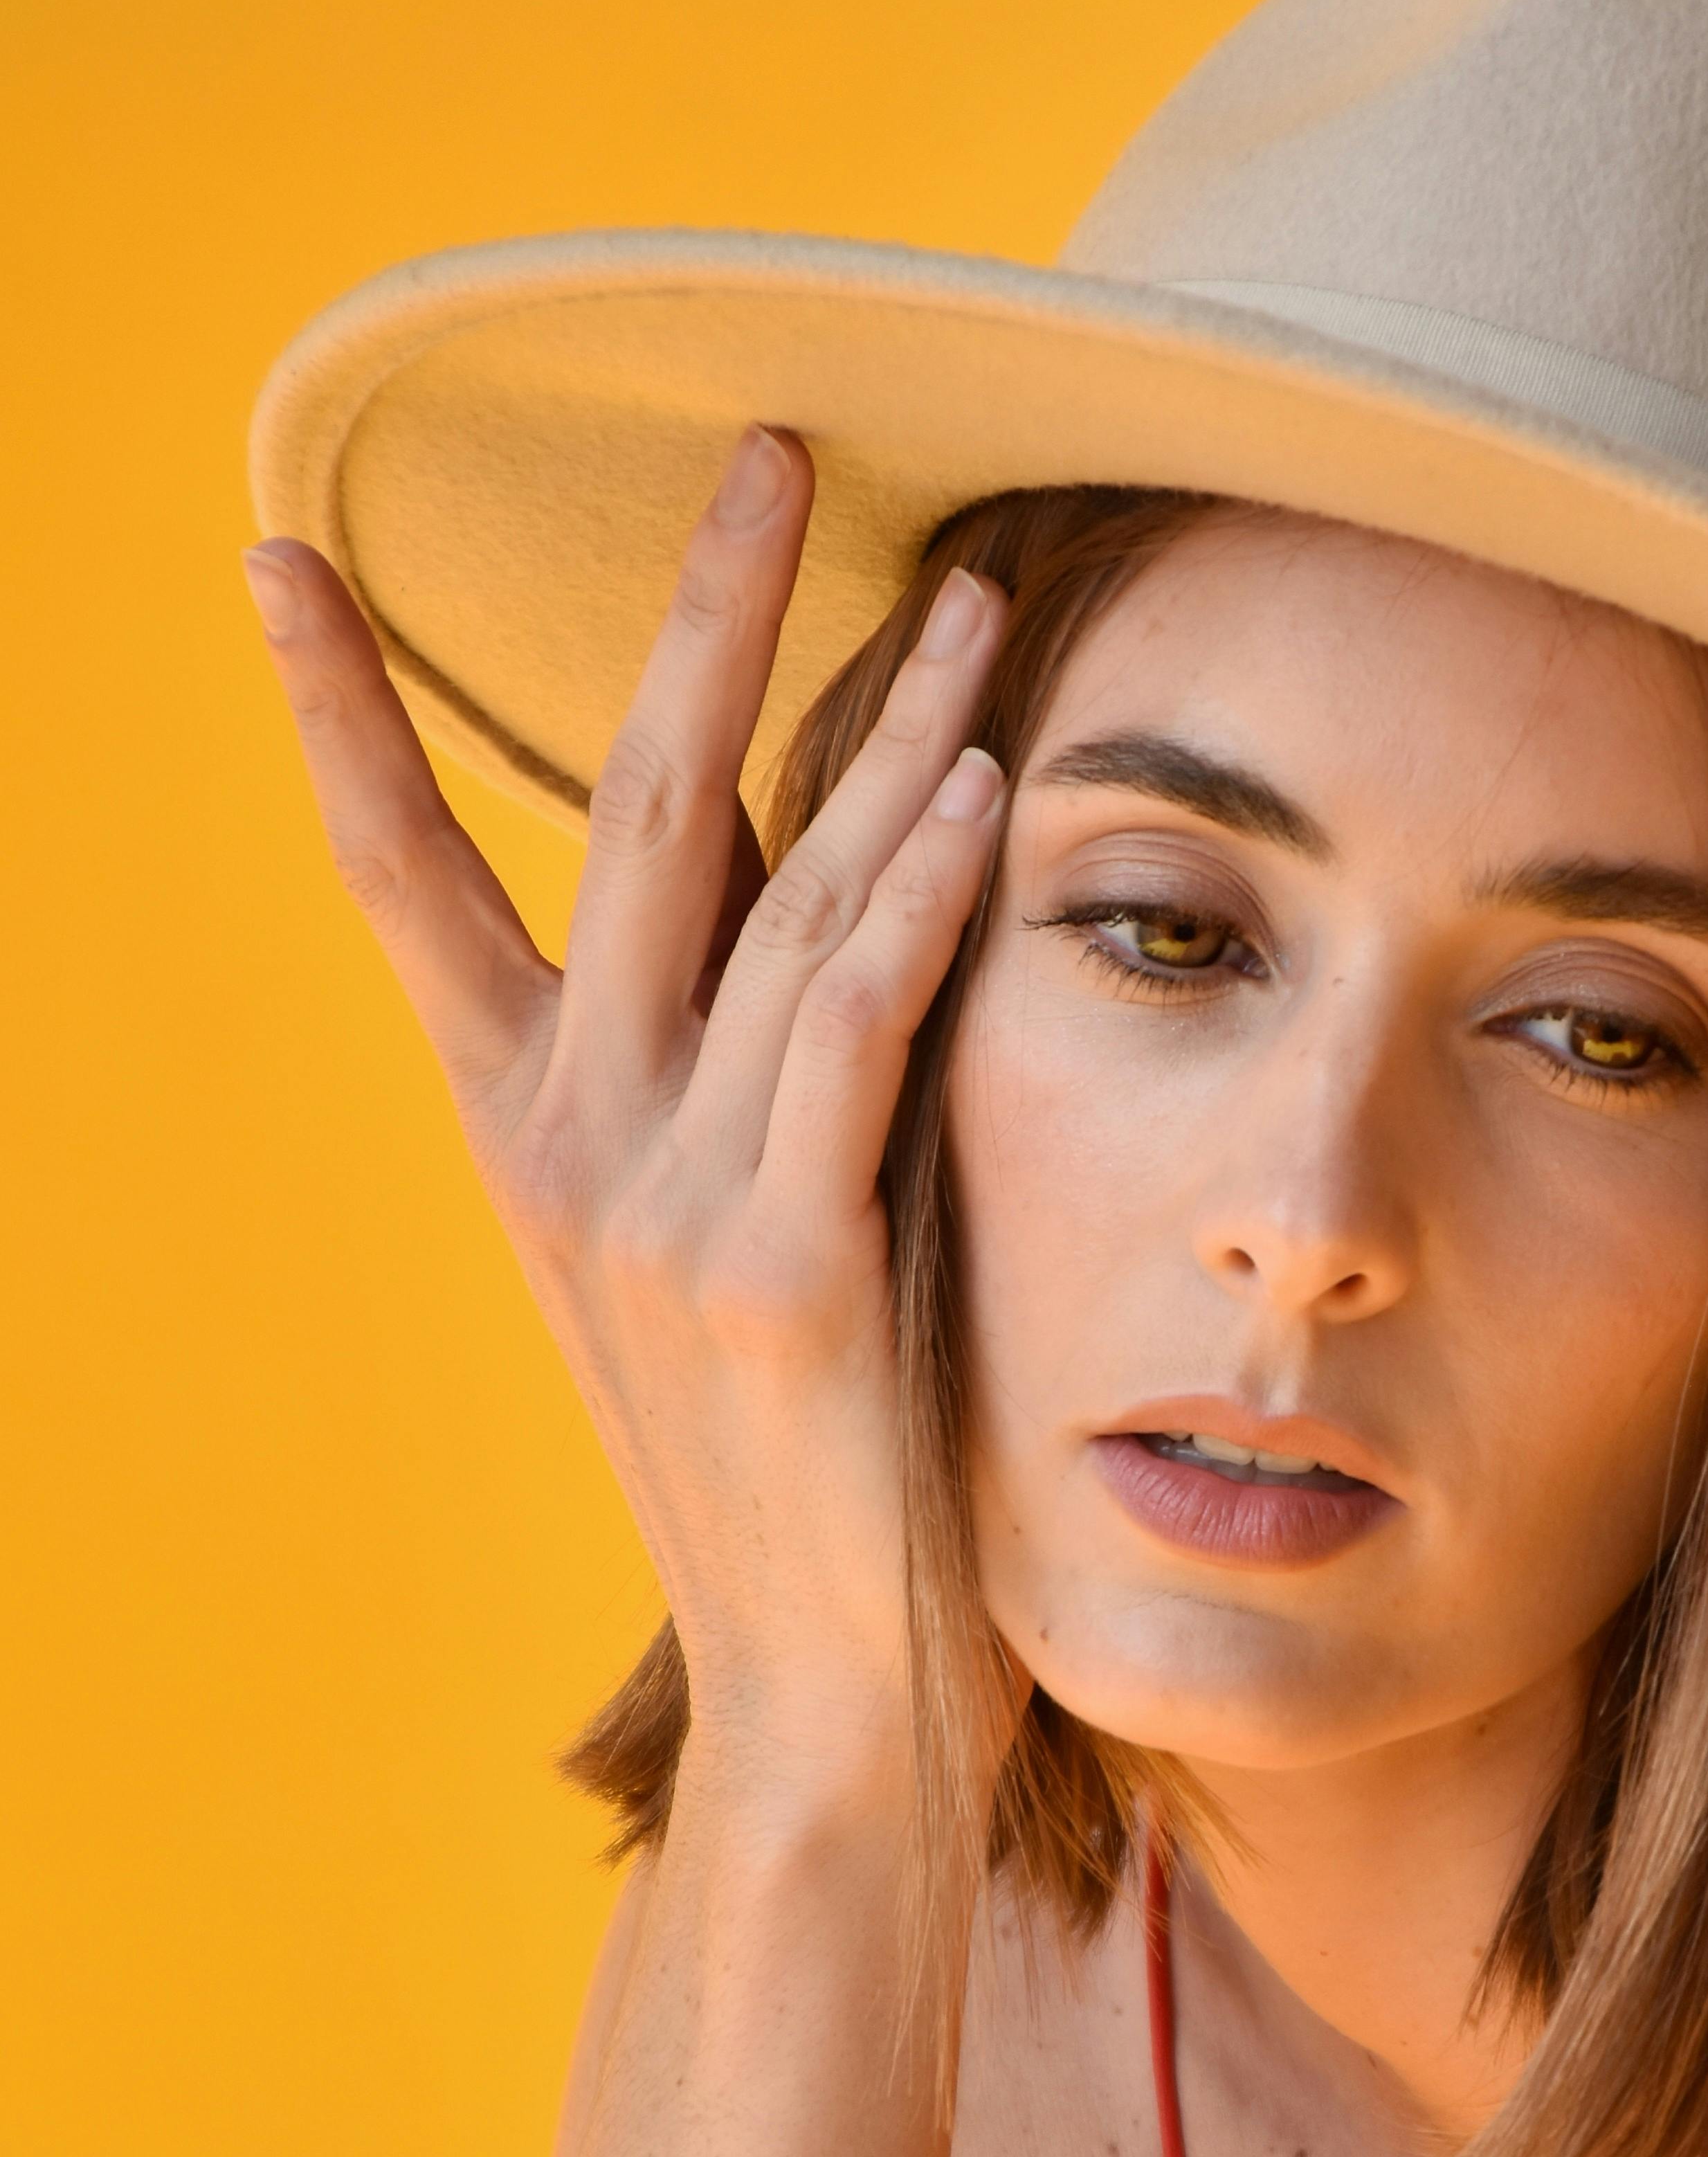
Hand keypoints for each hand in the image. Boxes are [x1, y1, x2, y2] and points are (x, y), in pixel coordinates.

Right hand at [247, 427, 1008, 1788]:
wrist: (820, 1705)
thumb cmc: (796, 1482)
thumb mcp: (712, 1260)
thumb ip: (733, 1094)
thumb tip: (807, 914)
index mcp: (529, 1139)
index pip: (406, 882)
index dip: (343, 719)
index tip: (275, 557)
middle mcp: (574, 1148)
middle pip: (636, 816)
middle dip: (708, 617)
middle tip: (779, 451)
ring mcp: (671, 1204)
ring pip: (781, 899)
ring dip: (888, 727)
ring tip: (973, 594)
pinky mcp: (791, 1270)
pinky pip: (857, 1035)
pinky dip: (919, 900)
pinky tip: (983, 790)